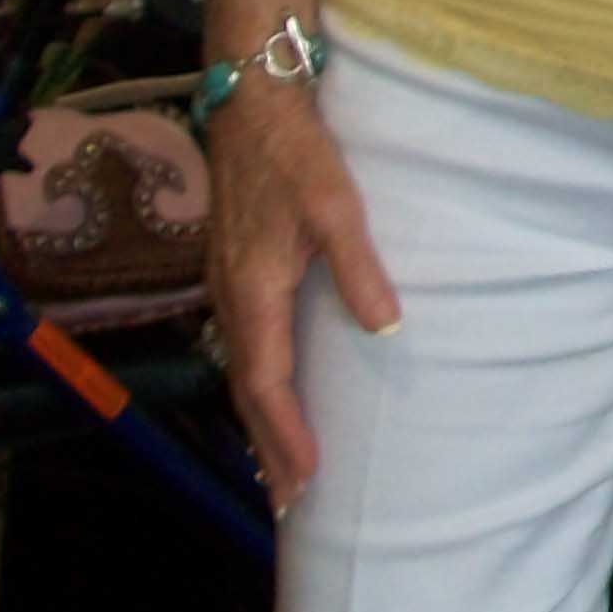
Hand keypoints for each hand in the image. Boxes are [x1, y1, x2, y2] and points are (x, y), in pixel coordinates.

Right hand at [204, 77, 398, 509]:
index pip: (268, 382)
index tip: (305, 478)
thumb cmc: (297, 155)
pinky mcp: (232, 275)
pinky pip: (242, 348)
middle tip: (289, 504)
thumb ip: (358, 268)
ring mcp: (226, 288)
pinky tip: (272, 400)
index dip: (285, 433)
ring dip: (261, 424)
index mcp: (254, 291)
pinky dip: (257, 388)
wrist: (251, 107)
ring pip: (241, 372)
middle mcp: (231, 299)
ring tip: (280, 471)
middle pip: (248, 391)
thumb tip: (386, 326)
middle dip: (268, 448)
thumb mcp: (335, 206)